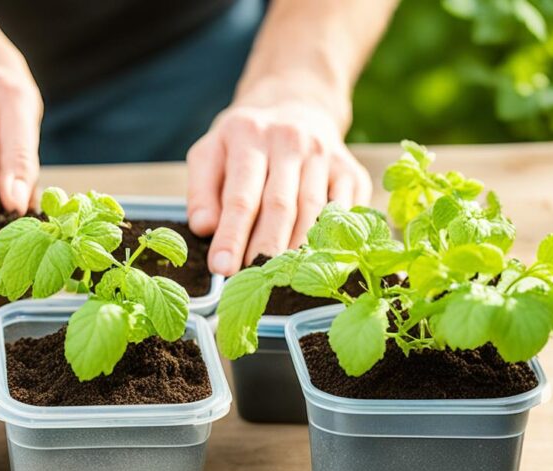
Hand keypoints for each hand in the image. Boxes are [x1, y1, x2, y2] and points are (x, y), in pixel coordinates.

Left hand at [186, 102, 371, 275]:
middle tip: (254, 282)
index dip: (231, 235)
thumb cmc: (245, 142)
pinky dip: (333, 237)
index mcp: (247, 134)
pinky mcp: (350, 170)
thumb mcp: (210, 153)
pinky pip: (345, 209)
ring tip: (282, 278)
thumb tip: (204, 227)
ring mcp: (324, 154)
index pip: (240, 195)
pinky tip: (318, 260)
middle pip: (280, 205)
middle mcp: (289, 139)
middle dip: (266, 248)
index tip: (221, 268)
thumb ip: (201, 190)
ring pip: (314, 210)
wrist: (296, 106)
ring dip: (298, 249)